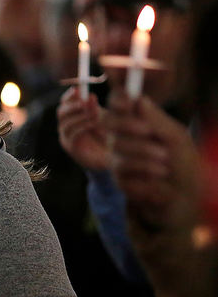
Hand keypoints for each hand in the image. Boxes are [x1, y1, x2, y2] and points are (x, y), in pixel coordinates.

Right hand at [57, 87, 110, 171]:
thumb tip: (90, 96)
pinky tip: (93, 124)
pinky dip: (83, 126)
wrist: (113, 156)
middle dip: (74, 105)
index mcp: (73, 117)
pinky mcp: (72, 148)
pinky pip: (72, 134)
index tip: (77, 90)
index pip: (65, 103)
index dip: (69, 96)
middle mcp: (67, 126)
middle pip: (61, 112)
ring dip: (81, 116)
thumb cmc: (109, 135)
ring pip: (66, 123)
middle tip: (86, 102)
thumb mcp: (104, 117)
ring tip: (95, 115)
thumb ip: (95, 108)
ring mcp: (67, 138)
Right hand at [106, 90, 200, 232]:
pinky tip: (158, 184)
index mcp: (139, 123)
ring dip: (144, 159)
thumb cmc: (185, 165)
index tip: (128, 101)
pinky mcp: (120, 180)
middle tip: (150, 133)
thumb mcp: (176, 138)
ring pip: (117, 150)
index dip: (119, 99)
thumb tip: (138, 98)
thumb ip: (157, 119)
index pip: (119, 104)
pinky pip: (122, 174)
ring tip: (165, 169)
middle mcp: (125, 138)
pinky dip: (144, 179)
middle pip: (110, 123)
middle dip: (130, 128)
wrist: (186, 199)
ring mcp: (119, 158)